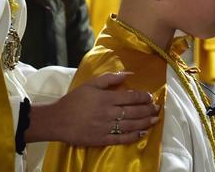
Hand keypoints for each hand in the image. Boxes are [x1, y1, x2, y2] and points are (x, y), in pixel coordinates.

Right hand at [26, 71, 159, 145]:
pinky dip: (133, 137)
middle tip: (157, 108)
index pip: (130, 97)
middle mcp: (108, 113)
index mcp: (106, 98)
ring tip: (155, 120)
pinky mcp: (101, 139)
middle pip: (134, 112)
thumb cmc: (74, 100)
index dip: (143, 97)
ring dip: (145, 123)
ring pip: (130, 126)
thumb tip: (129, 73)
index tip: (151, 96)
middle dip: (148, 110)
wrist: (57, 120)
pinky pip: (121, 139)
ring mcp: (105, 128)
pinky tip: (142, 134)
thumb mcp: (91, 84)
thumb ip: (110, 78)